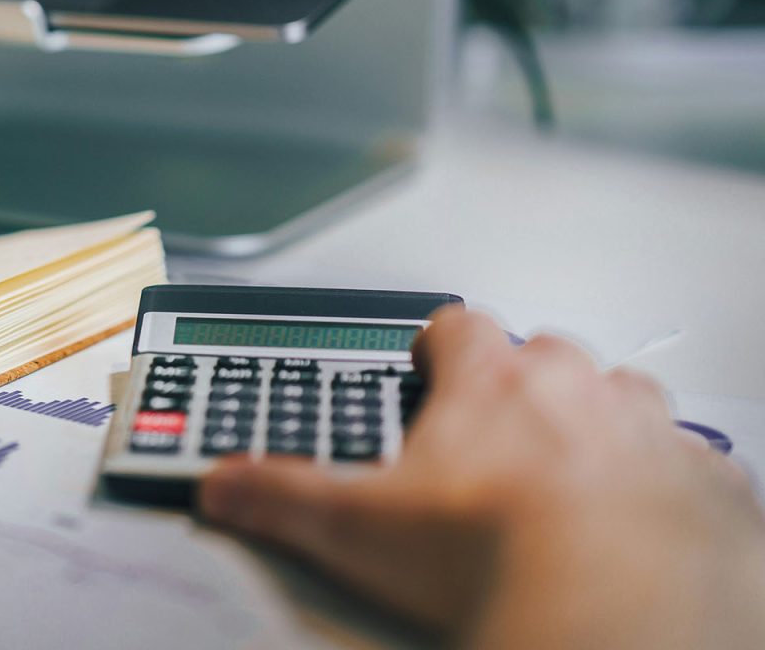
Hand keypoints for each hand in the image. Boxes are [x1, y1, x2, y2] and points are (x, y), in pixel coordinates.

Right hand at [198, 307, 764, 647]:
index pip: (457, 325)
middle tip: (493, 439)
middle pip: (545, 355)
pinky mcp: (705, 484)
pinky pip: (689, 460)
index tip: (427, 368)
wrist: (617, 605)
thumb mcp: (357, 528)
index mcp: (491, 384)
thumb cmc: (497, 554)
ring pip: (624, 396)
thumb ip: (281, 495)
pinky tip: (635, 517)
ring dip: (600, 421)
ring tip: (568, 474)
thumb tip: (224, 485)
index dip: (438, 345)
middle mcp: (576, 389)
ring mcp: (648, 431)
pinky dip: (664, 480)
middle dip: (522, 385)